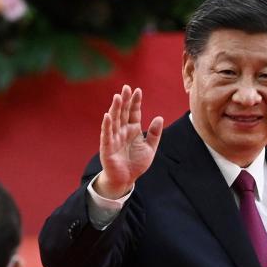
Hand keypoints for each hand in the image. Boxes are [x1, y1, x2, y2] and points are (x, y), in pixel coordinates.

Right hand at [96, 84, 163, 198]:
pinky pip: (106, 134)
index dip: (136, 102)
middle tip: (126, 87)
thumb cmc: (136, 163)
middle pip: (123, 113)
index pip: (134, 113)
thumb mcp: (150, 148)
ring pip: (114, 120)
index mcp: (133, 130)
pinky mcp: (107, 147)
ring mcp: (114, 138)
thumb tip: (159, 117)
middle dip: (125, 100)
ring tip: (118, 97)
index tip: (138, 90)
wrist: (126, 179)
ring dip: (115, 109)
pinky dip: (107, 125)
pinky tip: (107, 115)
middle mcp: (122, 131)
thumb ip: (154, 134)